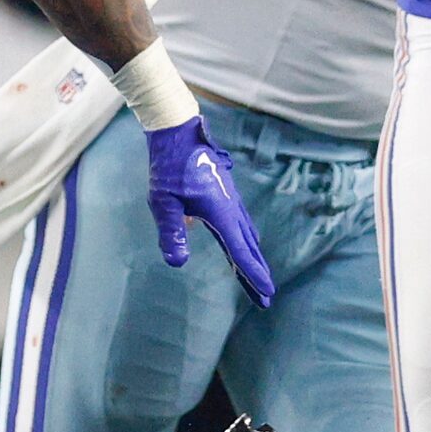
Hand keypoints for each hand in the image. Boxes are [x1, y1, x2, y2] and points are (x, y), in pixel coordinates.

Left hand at [143, 117, 273, 306]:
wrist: (179, 133)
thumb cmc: (169, 167)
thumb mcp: (163, 203)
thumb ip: (171, 233)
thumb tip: (178, 263)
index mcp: (220, 213)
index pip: (240, 252)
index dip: (252, 275)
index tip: (267, 293)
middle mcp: (231, 208)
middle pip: (248, 248)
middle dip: (256, 273)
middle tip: (266, 298)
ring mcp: (231, 200)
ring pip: (246, 235)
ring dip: (252, 257)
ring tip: (256, 277)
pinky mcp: (225, 193)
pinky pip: (239, 223)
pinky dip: (244, 240)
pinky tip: (238, 243)